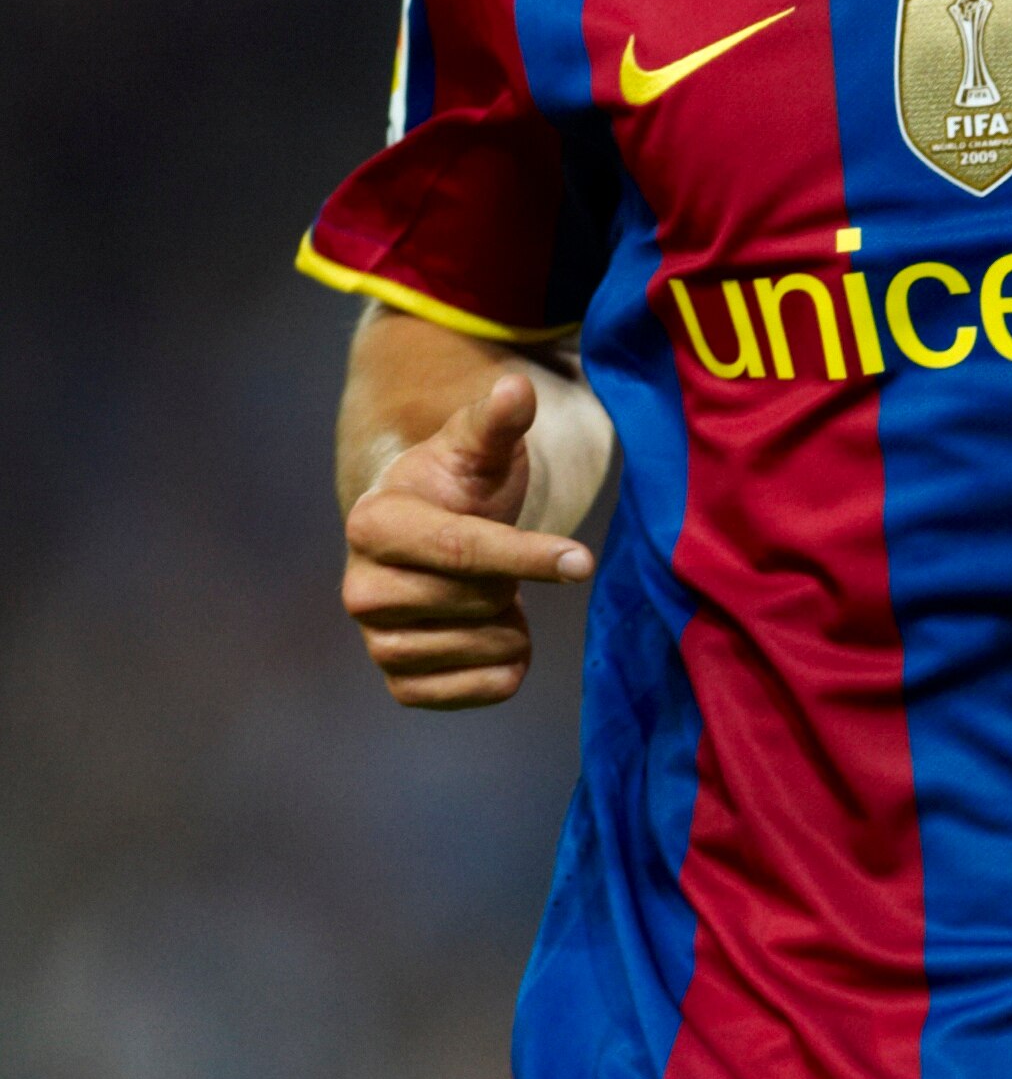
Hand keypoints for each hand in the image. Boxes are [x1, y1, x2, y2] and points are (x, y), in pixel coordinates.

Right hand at [341, 370, 594, 708]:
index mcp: (374, 524)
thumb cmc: (457, 488)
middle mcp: (361, 591)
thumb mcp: (478, 449)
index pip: (461, 549)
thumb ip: (496, 421)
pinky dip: (507, 666)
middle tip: (501, 560)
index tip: (584, 560)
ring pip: (485, 647)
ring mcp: (378, 644)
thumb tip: (516, 388)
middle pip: (479, 600)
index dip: (527, 555)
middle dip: (511, 581)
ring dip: (511, 623)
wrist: (427, 540)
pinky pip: (483, 691)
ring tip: (492, 593)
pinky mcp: (402, 685)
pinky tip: (495, 634)